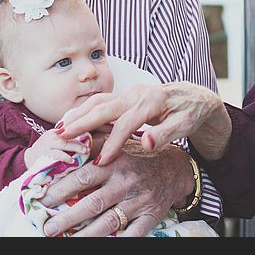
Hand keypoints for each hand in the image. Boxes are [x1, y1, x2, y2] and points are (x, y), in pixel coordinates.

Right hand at [24, 129, 89, 168]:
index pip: (70, 129)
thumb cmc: (46, 150)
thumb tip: (87, 143)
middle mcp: (51, 136)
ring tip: (84, 152)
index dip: (81, 131)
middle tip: (89, 147)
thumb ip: (68, 140)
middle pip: (69, 135)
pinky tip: (72, 161)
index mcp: (56, 131)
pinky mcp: (44, 154)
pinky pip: (57, 155)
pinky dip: (66, 157)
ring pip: (64, 144)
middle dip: (80, 141)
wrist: (29, 158)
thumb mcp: (56, 141)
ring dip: (76, 148)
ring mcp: (47, 145)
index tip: (91, 137)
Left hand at [40, 140, 192, 236]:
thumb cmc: (139, 156)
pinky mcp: (150, 217)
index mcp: (115, 162)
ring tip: (63, 240)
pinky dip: (116, 241)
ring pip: (108, 222)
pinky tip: (98, 245)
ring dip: (84, 235)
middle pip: (92, 203)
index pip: (83, 177)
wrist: (175, 168)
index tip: (43, 198)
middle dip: (67, 218)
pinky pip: (131, 234)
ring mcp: (138, 201)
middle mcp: (126, 182)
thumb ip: (94, 141)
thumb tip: (64, 136)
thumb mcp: (119, 142)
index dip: (61, 188)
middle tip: (47, 227)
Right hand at [58, 81, 230, 163]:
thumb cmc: (191, 113)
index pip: (127, 123)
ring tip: (59, 130)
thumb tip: (147, 144)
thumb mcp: (185, 125)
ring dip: (78, 114)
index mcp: (151, 101)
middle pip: (104, 107)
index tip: (100, 161)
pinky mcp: (125, 96)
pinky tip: (72, 123)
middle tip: (60, 137)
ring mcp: (129, 93)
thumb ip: (166, 134)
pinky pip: (101, 103)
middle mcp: (136, 93)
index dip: (112, 143)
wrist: (195, 97)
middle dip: (82, 123)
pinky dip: (84, 111)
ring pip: (98, 101)